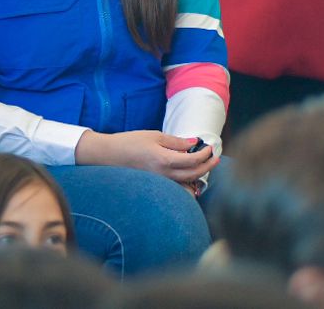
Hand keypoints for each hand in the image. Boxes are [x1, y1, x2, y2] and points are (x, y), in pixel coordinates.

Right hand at [74, 130, 218, 185]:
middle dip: (208, 166)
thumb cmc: (130, 142)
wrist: (108, 155)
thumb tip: (194, 142)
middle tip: (215, 158)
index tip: (210, 148)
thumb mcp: (154, 136)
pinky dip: (186, 183)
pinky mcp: (155, 186)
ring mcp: (159, 183)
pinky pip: (176, 188)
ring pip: (186, 185)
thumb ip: (176, 141)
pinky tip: (189, 176)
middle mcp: (163, 175)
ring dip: (199, 176)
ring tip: (205, 166)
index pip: (193, 160)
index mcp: (164, 160)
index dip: (205, 154)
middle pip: (194, 174)